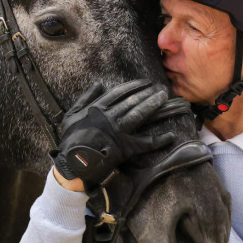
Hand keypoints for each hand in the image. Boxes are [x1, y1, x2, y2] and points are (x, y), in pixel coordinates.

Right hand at [51, 80, 174, 188]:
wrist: (74, 160)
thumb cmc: (71, 138)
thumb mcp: (72, 114)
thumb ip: (85, 98)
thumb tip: (99, 84)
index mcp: (98, 108)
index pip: (119, 93)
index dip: (134, 86)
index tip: (145, 82)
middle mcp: (111, 117)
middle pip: (132, 101)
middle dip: (147, 93)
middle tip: (161, 88)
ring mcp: (120, 132)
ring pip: (139, 115)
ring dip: (152, 105)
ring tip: (163, 98)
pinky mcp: (126, 148)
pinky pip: (145, 144)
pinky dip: (158, 141)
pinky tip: (170, 136)